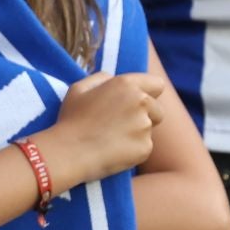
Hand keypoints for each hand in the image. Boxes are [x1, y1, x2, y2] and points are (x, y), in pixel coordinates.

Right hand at [32, 71, 164, 189]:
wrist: (70, 152)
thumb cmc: (72, 119)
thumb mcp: (79, 88)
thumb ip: (101, 78)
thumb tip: (113, 79)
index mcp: (126, 85)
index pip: (157, 84)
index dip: (149, 93)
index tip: (138, 102)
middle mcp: (141, 103)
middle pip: (158, 110)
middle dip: (146, 115)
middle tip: (122, 123)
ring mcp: (145, 127)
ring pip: (150, 129)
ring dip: (137, 132)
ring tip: (113, 138)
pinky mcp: (146, 148)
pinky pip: (144, 147)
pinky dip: (133, 149)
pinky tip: (114, 150)